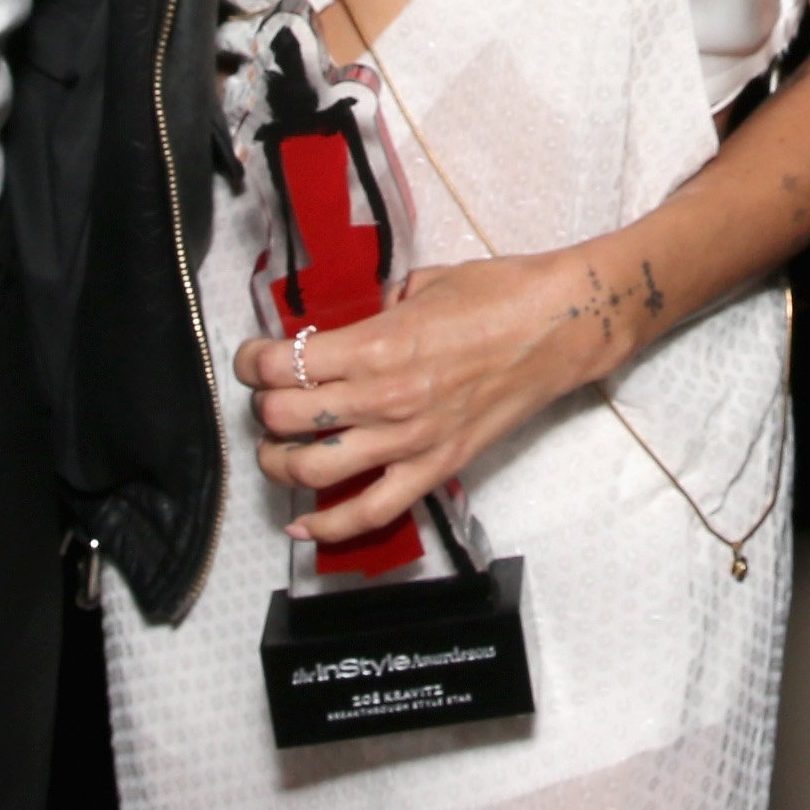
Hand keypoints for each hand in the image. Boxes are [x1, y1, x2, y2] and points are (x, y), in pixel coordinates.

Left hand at [234, 245, 625, 543]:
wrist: (560, 327)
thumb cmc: (499, 294)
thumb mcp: (422, 283)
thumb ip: (377, 309)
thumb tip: (351, 325)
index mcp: (376, 343)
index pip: (281, 364)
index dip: (250, 363)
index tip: (250, 359)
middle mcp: (384, 396)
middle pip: (284, 418)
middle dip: (260, 409)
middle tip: (265, 399)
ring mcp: (409, 439)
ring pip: (312, 469)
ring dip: (279, 463)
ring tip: (275, 451)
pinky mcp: (435, 467)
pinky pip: (370, 511)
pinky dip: (328, 525)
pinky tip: (301, 524)